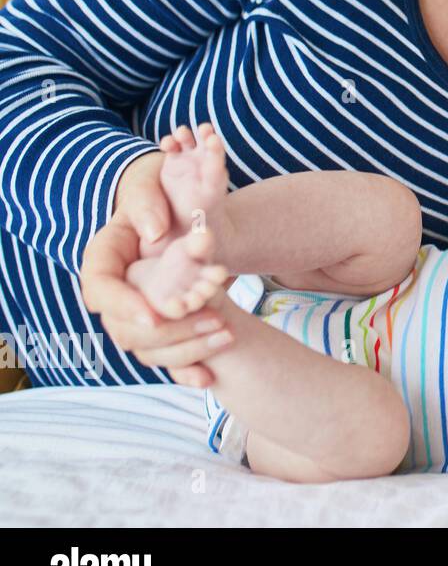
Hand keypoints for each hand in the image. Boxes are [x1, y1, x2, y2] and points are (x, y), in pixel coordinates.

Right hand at [81, 152, 229, 386]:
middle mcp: (115, 291)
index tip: (154, 316)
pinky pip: (167, 356)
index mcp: (103, 260)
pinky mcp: (159, 324)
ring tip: (228, 334)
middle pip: (126, 327)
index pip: (101, 291)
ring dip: (186, 347)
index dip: (125, 306)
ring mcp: (135, 311)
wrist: (169, 200)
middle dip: (169, 331)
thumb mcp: (146, 186)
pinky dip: (186, 369)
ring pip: (148, 346)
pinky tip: (208, 379)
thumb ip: (145, 206)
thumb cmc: (152, 188)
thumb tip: (154, 233)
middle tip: (212, 322)